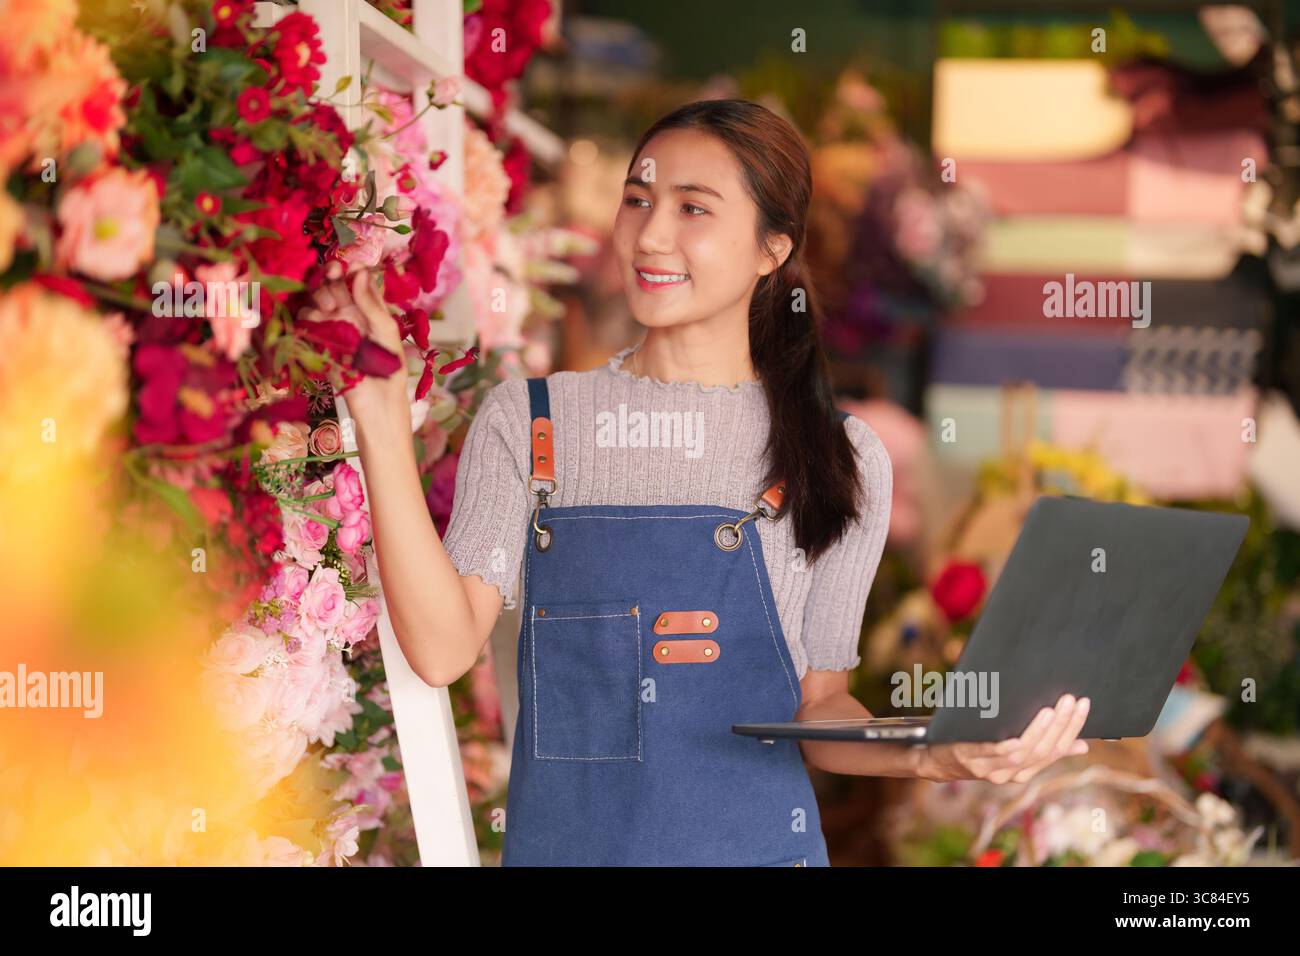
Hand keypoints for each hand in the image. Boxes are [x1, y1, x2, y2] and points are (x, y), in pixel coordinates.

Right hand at [298, 260, 406, 419]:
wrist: (377, 405)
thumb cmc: (390, 370)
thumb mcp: (387, 333)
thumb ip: (372, 304)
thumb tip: (358, 271)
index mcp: (371, 308)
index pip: (356, 279)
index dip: (349, 268)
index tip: (345, 267)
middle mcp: (351, 314)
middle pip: (333, 284)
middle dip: (330, 278)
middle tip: (332, 280)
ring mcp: (333, 327)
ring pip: (317, 300)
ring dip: (319, 297)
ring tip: (330, 309)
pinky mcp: (319, 342)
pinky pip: (307, 322)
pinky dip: (308, 317)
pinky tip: (318, 322)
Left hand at [919, 693, 1090, 784]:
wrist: (936, 760)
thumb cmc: (977, 747)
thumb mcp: (1012, 750)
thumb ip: (1042, 748)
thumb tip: (1081, 745)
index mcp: (1024, 771)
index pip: (1056, 750)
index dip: (1072, 728)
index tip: (1083, 705)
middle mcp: (1010, 774)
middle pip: (1043, 751)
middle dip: (1061, 725)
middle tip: (1070, 700)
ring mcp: (990, 768)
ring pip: (1022, 753)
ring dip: (1039, 732)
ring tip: (1050, 710)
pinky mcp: (970, 759)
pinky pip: (993, 754)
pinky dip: (1009, 746)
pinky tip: (1018, 735)